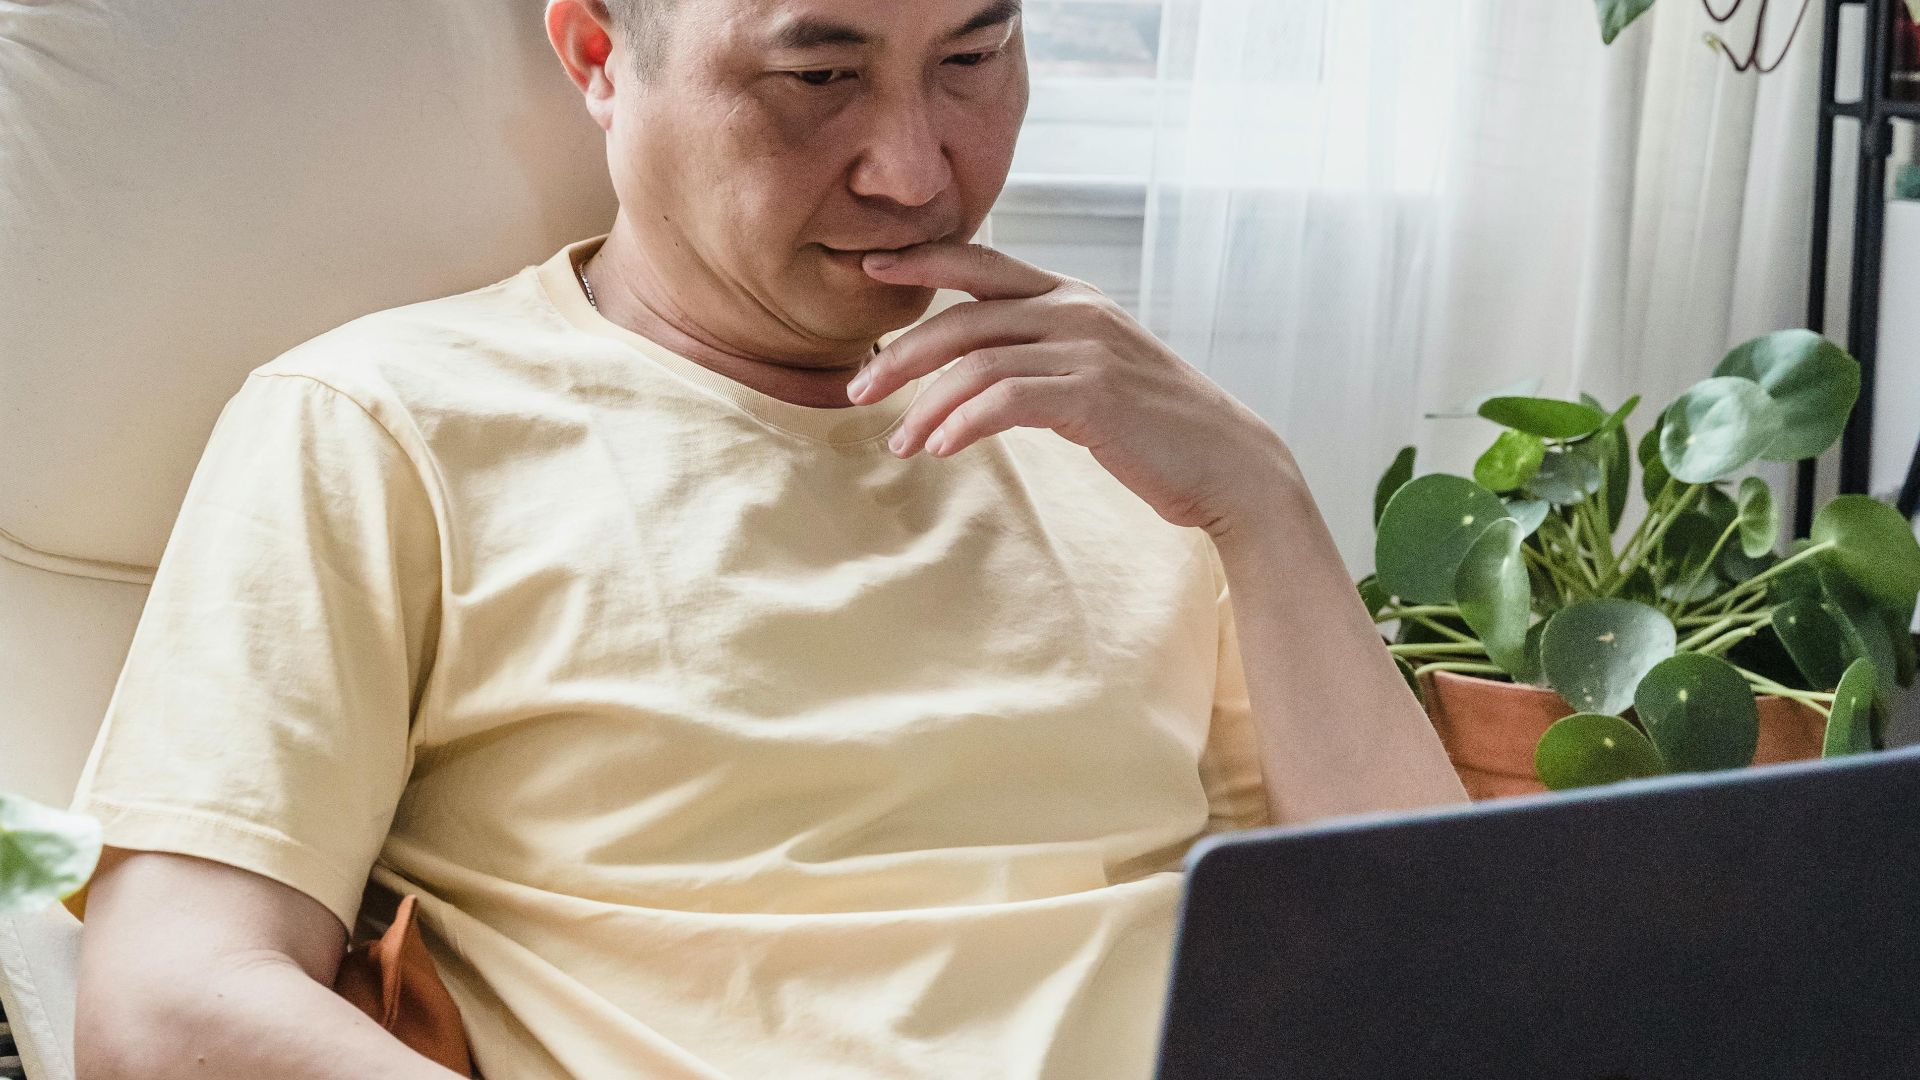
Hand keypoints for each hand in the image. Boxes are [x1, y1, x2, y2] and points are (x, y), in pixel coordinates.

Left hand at [848, 242, 1290, 538]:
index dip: (922, 260)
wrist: (1229, 464)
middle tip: (856, 390)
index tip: (869, 269)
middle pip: (962, 317)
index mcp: (1073, 297)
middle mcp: (1076, 311)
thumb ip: (1042, 355)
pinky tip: (942, 448)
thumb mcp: (1095, 371)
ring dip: (925, 407)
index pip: (981, 264)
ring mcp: (1086, 350)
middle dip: (900, 353)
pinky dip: (963, 423)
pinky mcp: (1092, 396)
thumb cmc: (1156, 426)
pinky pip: (1005, 402)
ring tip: (899, 444)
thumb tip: (979, 372)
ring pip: (976, 364)